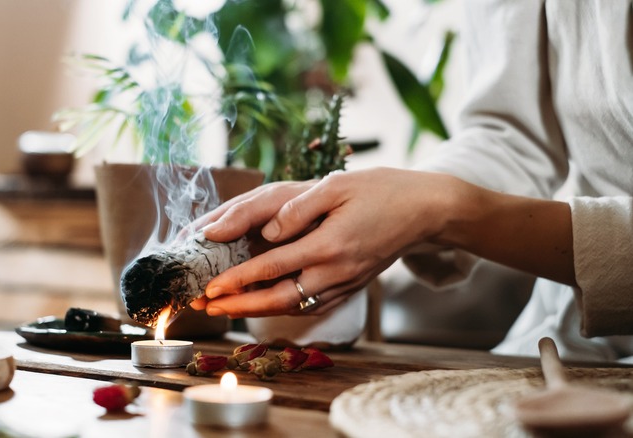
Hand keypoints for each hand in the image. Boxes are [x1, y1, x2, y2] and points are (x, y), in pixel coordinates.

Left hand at [195, 168, 459, 317]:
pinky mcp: (352, 286)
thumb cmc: (381, 190)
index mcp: (329, 245)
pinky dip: (285, 309)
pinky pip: (313, 305)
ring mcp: (345, 283)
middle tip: (208, 307)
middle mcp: (336, 271)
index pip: (272, 267)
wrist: (425, 211)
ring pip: (295, 307)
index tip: (211, 287)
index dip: (238, 279)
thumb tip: (268, 230)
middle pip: (279, 298)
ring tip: (227, 309)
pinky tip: (266, 305)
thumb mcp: (338, 186)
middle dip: (239, 306)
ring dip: (258, 311)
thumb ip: (299, 208)